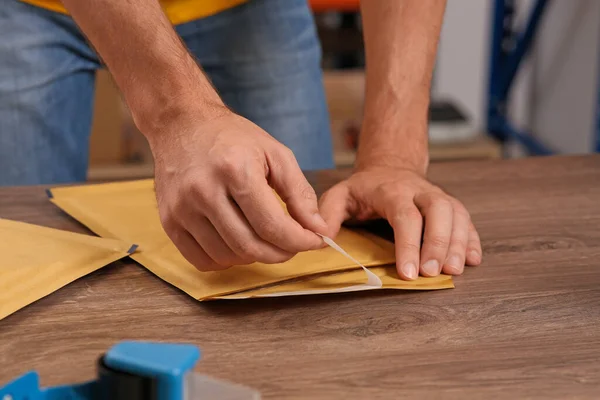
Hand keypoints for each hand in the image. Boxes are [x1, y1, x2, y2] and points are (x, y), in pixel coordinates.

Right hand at [149, 109, 327, 270]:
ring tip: (264, 238)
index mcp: (235, 170)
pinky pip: (202, 261)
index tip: (313, 241)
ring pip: (228, 257)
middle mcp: (204, 191)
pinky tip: (237, 242)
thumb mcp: (275, 153)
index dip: (299, 241)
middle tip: (292, 244)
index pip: (272, 225)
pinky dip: (227, 261)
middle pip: (250, 246)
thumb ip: (300, 193)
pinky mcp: (169, 221)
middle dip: (281, 253)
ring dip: (254, 256)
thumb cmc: (233, 138)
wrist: (182, 124)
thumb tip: (319, 229)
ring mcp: (182, 209)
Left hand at [319, 166, 481, 279]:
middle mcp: (420, 190)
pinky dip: (472, 239)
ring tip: (455, 271)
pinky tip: (473, 260)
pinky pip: (467, 220)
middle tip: (434, 273)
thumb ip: (328, 214)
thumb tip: (320, 238)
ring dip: (459, 243)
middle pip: (439, 210)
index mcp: (392, 190)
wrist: (390, 167)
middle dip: (439, 242)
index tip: (407, 271)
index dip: (408, 243)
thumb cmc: (364, 189)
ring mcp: (438, 196)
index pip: (405, 215)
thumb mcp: (340, 195)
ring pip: (457, 214)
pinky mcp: (451, 206)